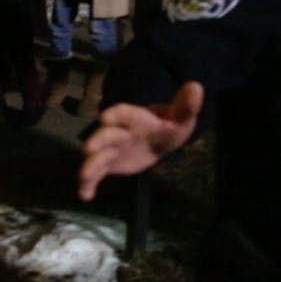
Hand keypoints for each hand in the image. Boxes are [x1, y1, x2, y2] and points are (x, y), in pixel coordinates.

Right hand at [77, 81, 203, 200]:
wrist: (157, 139)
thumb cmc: (168, 125)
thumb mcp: (180, 117)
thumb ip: (186, 105)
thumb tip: (196, 86)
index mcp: (135, 118)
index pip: (124, 113)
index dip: (116, 115)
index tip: (105, 117)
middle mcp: (118, 132)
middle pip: (106, 136)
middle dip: (98, 142)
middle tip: (88, 149)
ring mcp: (111, 149)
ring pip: (98, 157)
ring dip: (90, 166)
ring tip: (84, 177)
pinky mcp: (109, 165)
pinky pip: (97, 174)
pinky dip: (88, 184)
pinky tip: (85, 195)